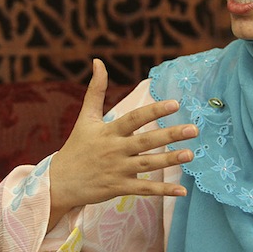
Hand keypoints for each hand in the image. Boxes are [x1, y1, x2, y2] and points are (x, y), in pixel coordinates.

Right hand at [47, 59, 195, 228]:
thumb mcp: (85, 118)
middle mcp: (114, 150)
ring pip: (148, 165)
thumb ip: (95, 90)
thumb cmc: (76, 147)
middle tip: (193, 129)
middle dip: (170, 135)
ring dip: (170, 160)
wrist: (59, 182)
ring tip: (191, 154)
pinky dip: (162, 190)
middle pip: (145, 141)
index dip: (154, 111)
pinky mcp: (118, 187)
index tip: (175, 103)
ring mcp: (117, 170)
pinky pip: (144, 189)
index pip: (134, 118)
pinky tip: (181, 191)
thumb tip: (98, 61)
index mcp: (109, 131)